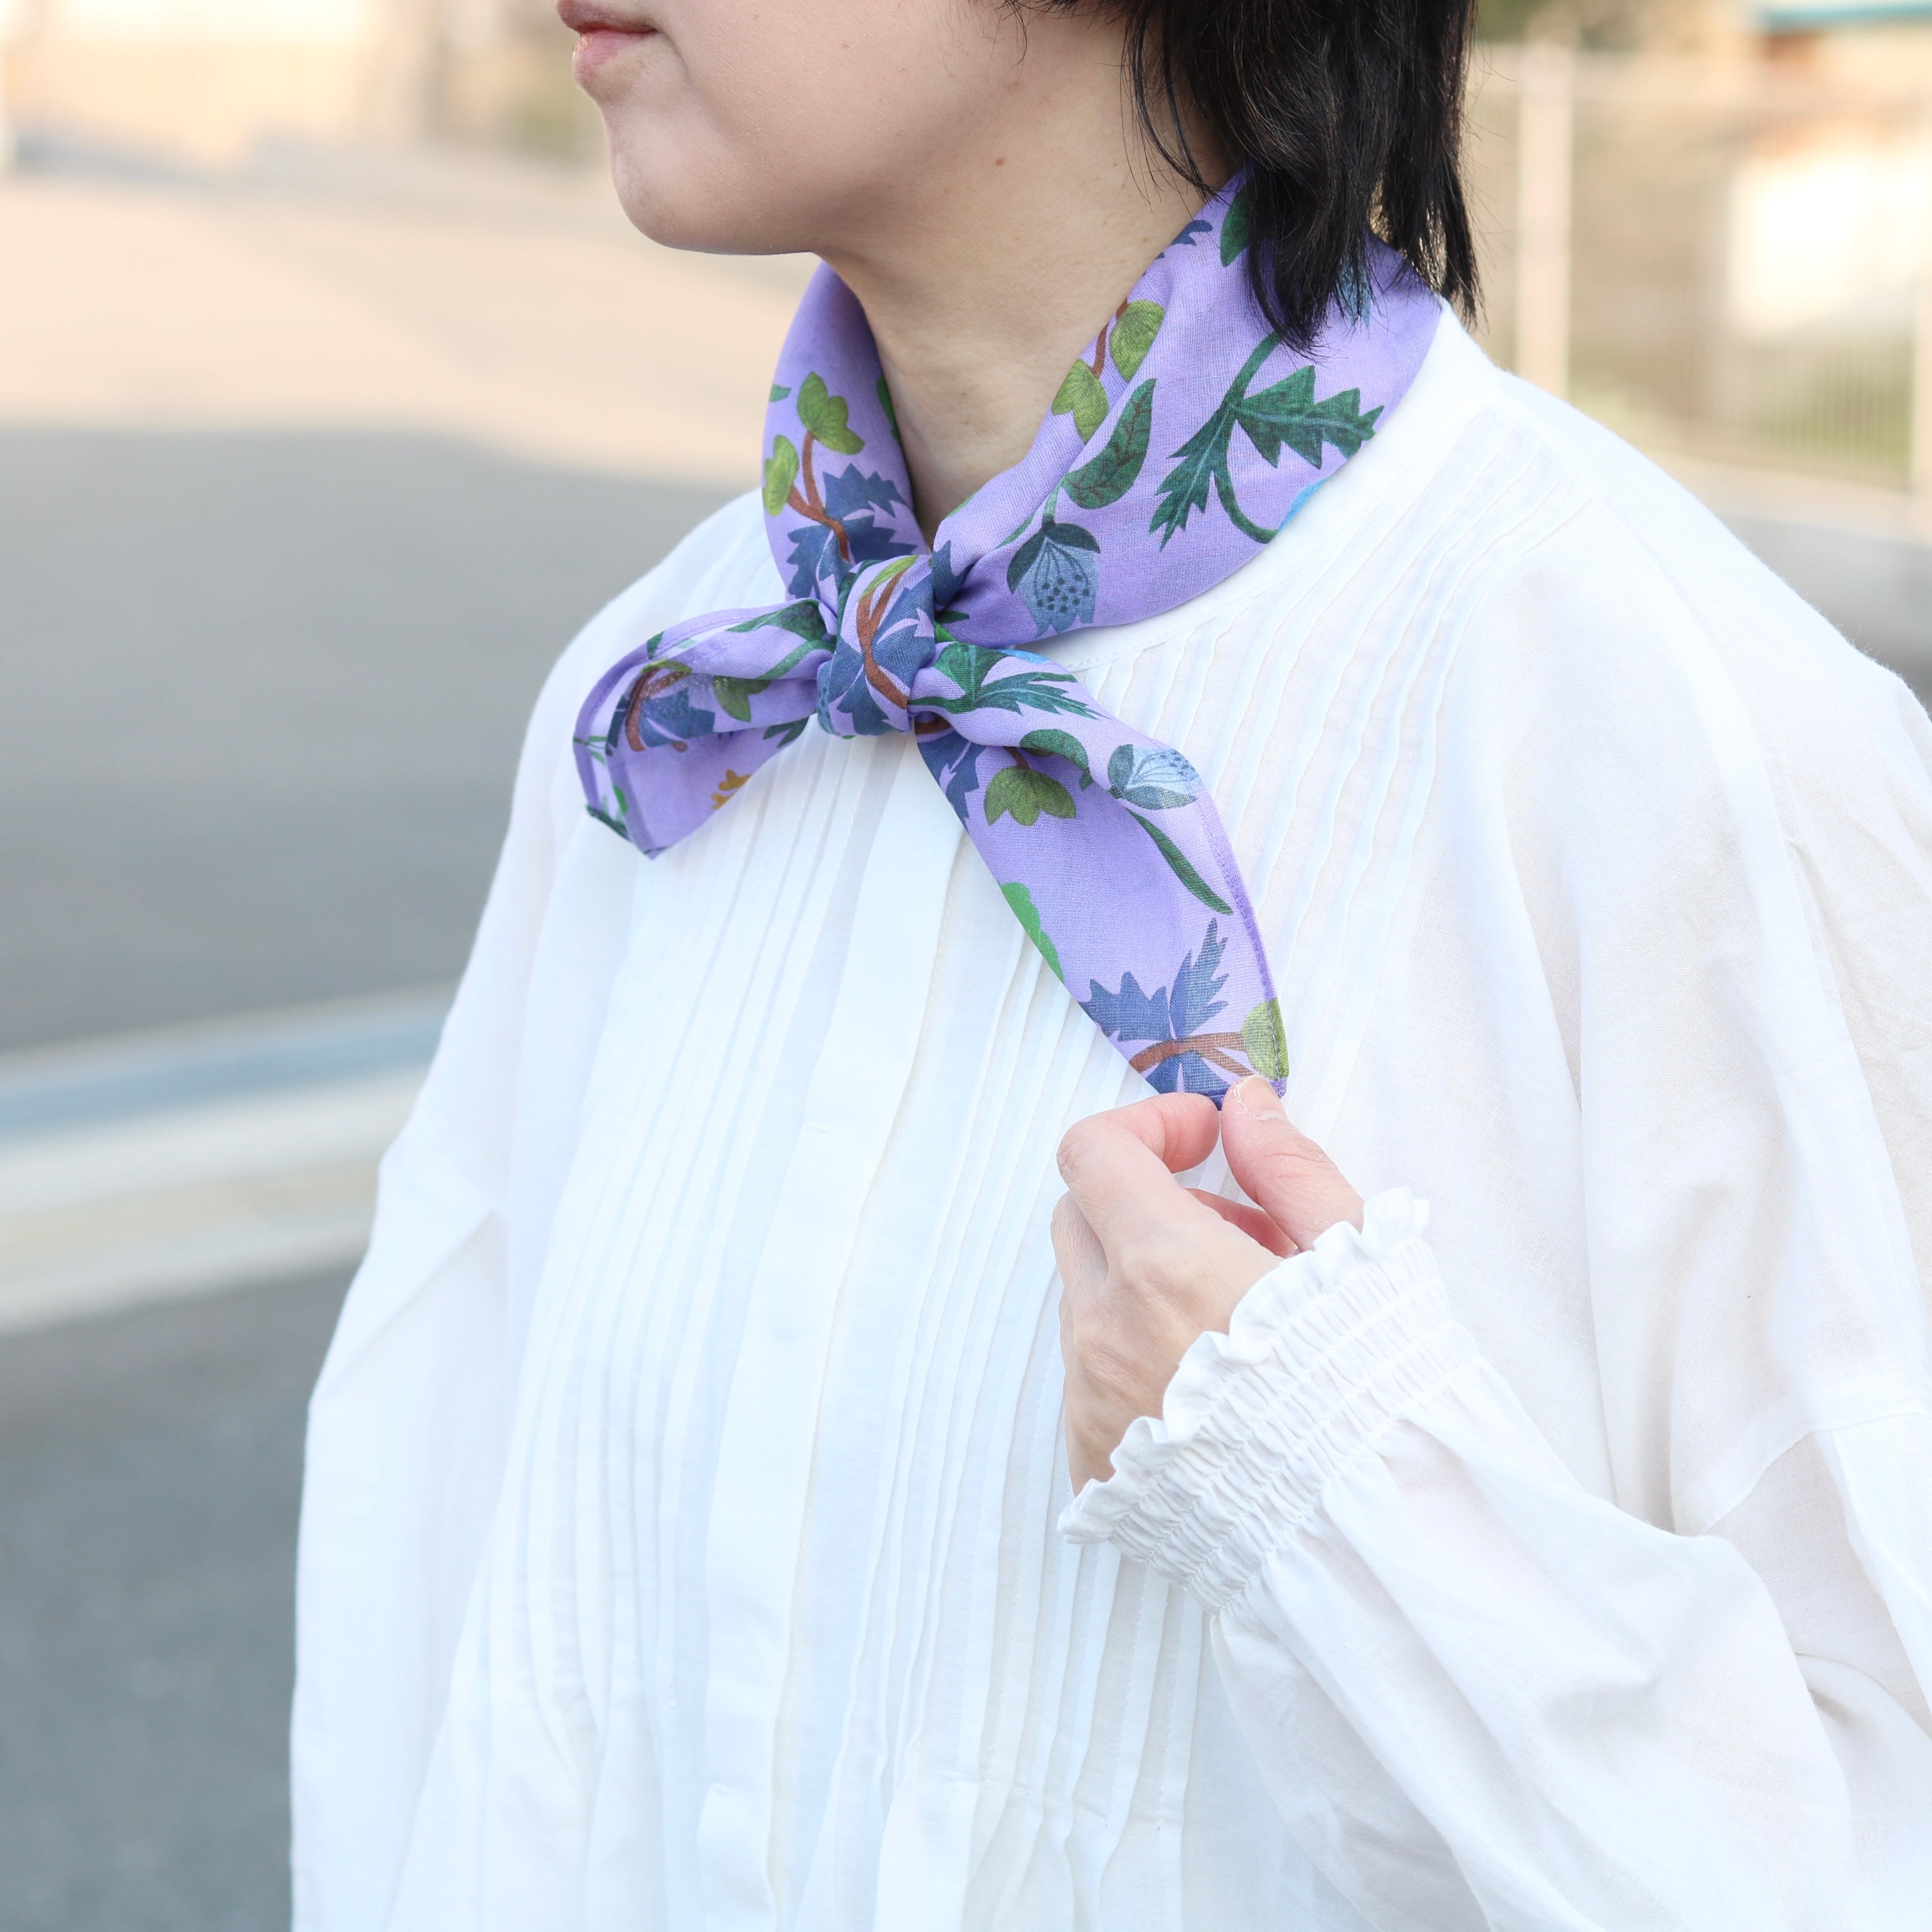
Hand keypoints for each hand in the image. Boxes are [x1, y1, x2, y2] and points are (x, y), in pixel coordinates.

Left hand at [1052, 1077, 1363, 1491]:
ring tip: (1248, 1322)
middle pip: (1082, 1219)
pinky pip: (1091, 1379)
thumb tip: (1244, 1105)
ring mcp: (1090, 1403)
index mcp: (1161, 1266)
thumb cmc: (1378, 1395)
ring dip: (1147, 1286)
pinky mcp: (1093, 1462)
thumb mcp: (1357, 1255)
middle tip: (1243, 1234)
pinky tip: (1221, 1390)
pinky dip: (1138, 1359)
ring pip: (1089, 1302)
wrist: (1378, 1548)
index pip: (1093, 1152)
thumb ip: (1286, 1166)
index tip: (1205, 1142)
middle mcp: (1105, 1332)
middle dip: (1151, 1204)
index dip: (1147, 1128)